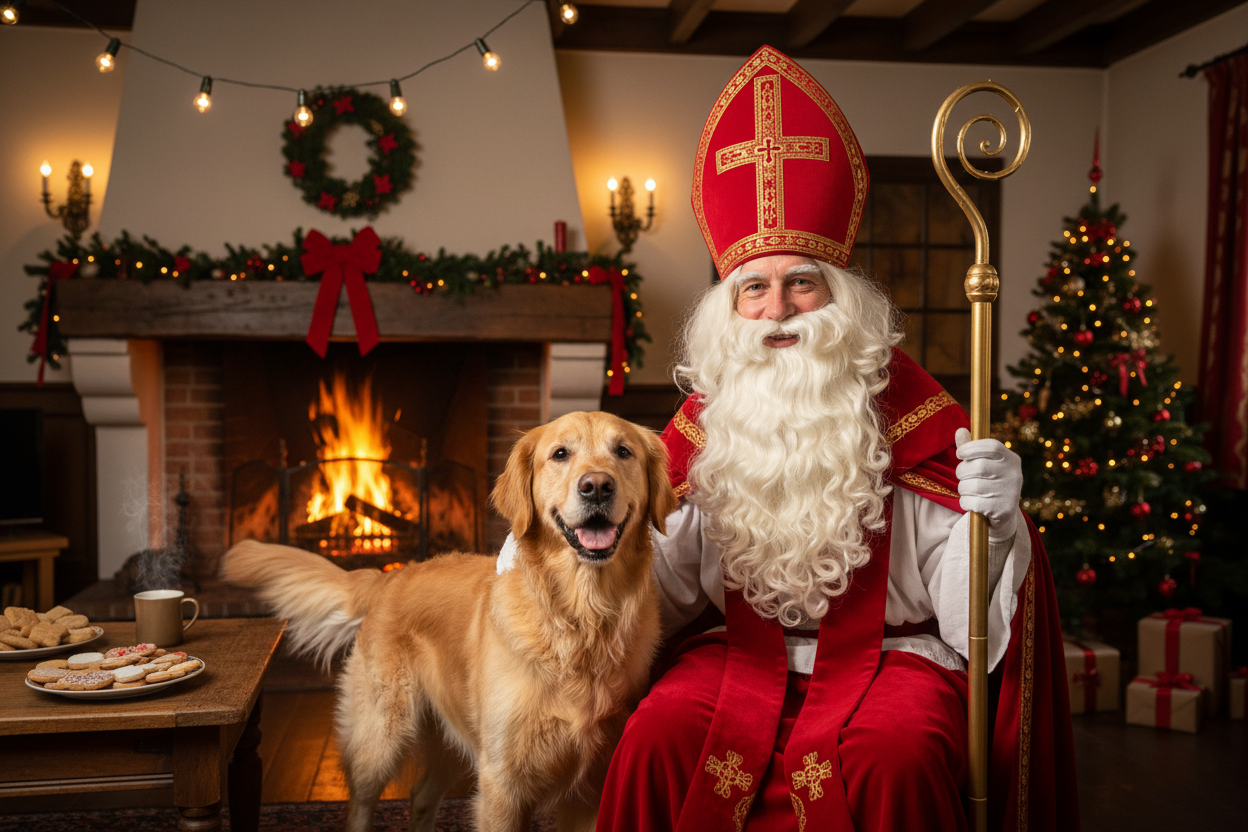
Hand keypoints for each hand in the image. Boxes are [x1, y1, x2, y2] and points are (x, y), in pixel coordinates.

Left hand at [954, 427, 1021, 541]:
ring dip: (962, 489)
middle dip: (962, 471)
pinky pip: (972, 502)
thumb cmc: (989, 483)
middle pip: (977, 467)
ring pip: (971, 486)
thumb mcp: (984, 464)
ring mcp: (1010, 492)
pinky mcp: (1002, 509)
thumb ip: (971, 449)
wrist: (1004, 515)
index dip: (971, 448)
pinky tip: (970, 503)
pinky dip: (965, 502)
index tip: (960, 454)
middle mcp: (1014, 474)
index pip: (991, 446)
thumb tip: (960, 430)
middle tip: (962, 476)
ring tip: (967, 490)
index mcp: (1011, 459)